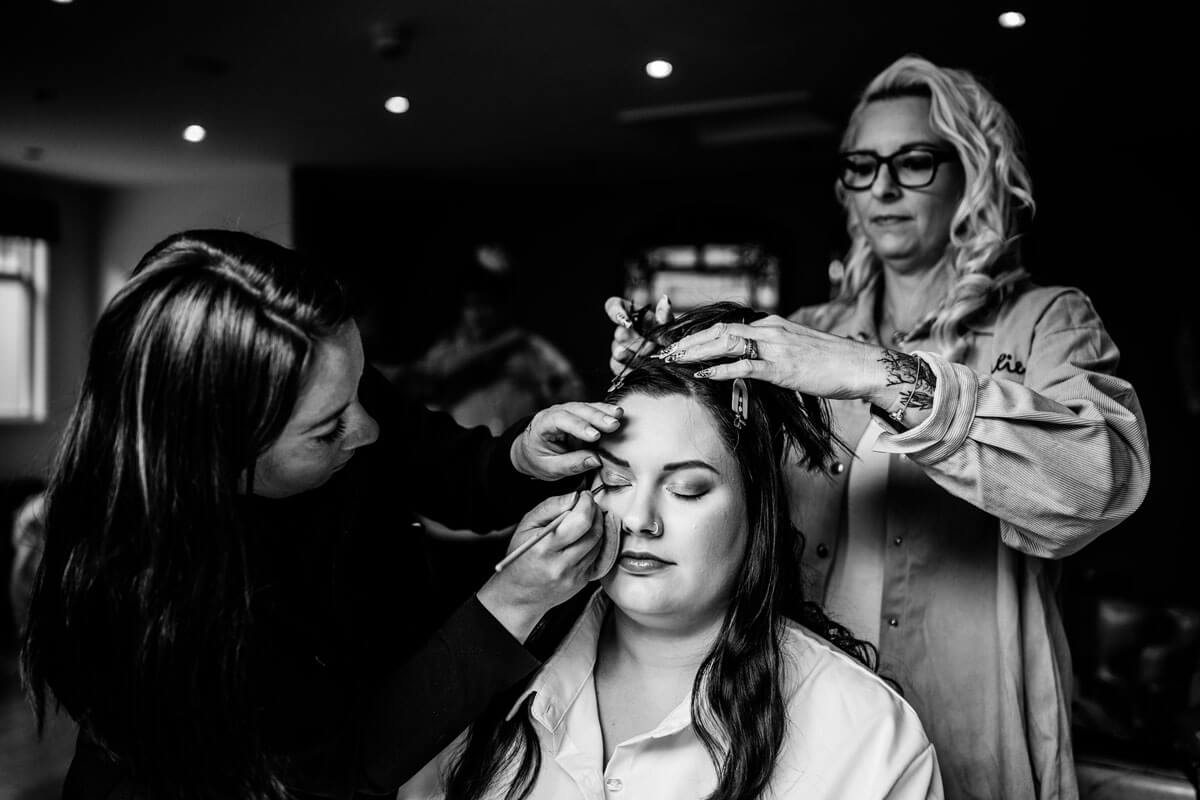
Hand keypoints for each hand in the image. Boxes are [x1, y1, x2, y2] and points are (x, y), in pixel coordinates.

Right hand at [477, 490, 619, 641]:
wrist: (519, 595)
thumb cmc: (521, 557)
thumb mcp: (526, 526)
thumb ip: (551, 507)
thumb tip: (575, 497)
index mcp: (545, 548)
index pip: (580, 521)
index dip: (587, 504)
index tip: (584, 496)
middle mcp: (561, 564)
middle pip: (594, 532)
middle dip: (595, 512)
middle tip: (589, 504)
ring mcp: (574, 576)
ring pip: (599, 543)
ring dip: (598, 526)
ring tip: (588, 518)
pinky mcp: (582, 582)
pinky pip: (598, 556)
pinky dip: (596, 542)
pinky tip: (586, 535)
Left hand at [510, 402, 623, 479]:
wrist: (532, 450)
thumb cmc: (539, 458)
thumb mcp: (551, 468)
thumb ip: (572, 465)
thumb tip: (596, 460)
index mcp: (542, 425)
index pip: (560, 421)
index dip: (578, 427)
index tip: (595, 436)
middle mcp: (554, 413)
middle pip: (576, 410)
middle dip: (595, 417)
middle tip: (613, 425)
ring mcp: (567, 411)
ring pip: (585, 407)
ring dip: (603, 411)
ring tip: (618, 416)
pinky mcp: (578, 414)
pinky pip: (592, 409)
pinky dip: (605, 411)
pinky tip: (617, 413)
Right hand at [604, 295, 671, 376]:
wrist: (677, 361)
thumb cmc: (672, 339)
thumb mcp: (671, 327)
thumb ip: (667, 315)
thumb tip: (665, 300)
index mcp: (634, 315)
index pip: (613, 306)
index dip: (615, 312)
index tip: (628, 323)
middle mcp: (624, 331)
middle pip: (619, 333)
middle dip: (636, 341)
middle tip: (653, 345)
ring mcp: (620, 349)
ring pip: (618, 351)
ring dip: (636, 355)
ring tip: (652, 357)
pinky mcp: (619, 366)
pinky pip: (619, 367)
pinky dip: (633, 368)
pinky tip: (645, 368)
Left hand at [658, 315, 889, 401]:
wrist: (860, 365)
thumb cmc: (830, 362)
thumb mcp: (795, 348)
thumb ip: (771, 349)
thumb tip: (748, 359)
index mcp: (770, 324)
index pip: (725, 323)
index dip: (696, 332)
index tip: (674, 343)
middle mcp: (769, 329)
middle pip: (718, 329)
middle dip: (687, 341)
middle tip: (663, 352)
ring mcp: (775, 347)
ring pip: (725, 342)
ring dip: (695, 352)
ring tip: (673, 360)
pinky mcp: (781, 368)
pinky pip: (744, 366)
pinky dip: (719, 369)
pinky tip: (702, 375)